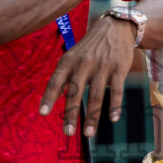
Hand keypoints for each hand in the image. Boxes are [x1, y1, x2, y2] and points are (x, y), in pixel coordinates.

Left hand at [38, 15, 137, 136]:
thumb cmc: (90, 48)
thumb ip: (63, 77)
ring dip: (93, 117)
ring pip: (96, 96)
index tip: (43, 113)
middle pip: (75, 93)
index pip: (56, 81)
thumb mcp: (73, 57)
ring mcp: (102, 67)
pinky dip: (115, 105)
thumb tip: (50, 100)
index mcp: (69, 61)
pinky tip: (113, 118)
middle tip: (68, 133)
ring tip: (88, 134)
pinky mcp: (118, 69)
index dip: (49, 97)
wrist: (116, 28)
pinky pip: (116, 90)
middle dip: (71, 114)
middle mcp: (83, 64)